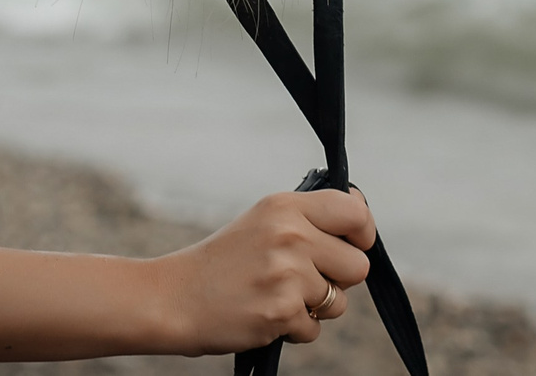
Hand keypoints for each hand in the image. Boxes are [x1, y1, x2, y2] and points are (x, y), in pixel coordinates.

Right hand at [151, 189, 374, 354]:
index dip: (363, 233)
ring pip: (338, 302)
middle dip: (339, 280)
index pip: (354, 212)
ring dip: (314, 307)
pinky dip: (294, 329)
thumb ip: (308, 220)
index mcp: (285, 206)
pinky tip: (264, 314)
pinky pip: (314, 329)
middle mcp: (290, 235)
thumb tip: (361, 221)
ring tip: (277, 296)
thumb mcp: (262, 221)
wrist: (173, 297)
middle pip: (358, 266)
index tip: (353, 244)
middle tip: (305, 279)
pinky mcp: (280, 312)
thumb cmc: (223, 262)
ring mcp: (286, 274)